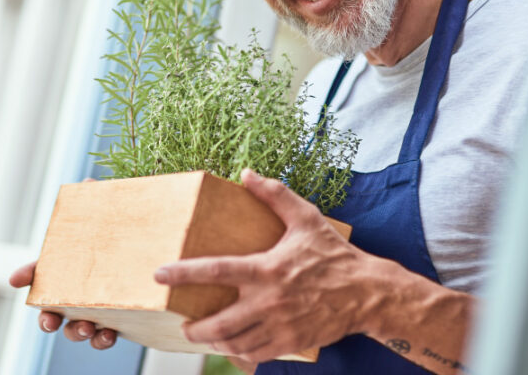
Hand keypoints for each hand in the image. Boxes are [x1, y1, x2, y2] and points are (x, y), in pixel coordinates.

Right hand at [9, 179, 116, 350]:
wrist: (150, 255)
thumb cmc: (118, 238)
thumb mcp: (107, 221)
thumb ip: (96, 204)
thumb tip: (88, 183)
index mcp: (66, 268)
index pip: (39, 271)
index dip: (26, 273)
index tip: (16, 279)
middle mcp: (74, 293)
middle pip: (50, 310)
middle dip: (47, 319)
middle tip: (51, 320)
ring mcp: (92, 310)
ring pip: (75, 329)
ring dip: (76, 333)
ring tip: (87, 328)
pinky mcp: (114, 322)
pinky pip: (102, 338)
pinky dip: (102, 339)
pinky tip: (109, 334)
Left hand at [153, 169, 374, 363]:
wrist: (368, 293)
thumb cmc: (333, 254)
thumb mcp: (305, 218)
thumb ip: (275, 195)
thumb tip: (246, 173)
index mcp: (266, 269)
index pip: (215, 270)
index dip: (183, 273)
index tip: (159, 274)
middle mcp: (269, 301)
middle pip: (219, 323)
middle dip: (194, 328)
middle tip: (183, 325)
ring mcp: (280, 325)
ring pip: (235, 343)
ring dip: (214, 343)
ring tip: (204, 337)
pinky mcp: (291, 342)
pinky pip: (256, 354)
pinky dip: (240, 354)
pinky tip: (233, 348)